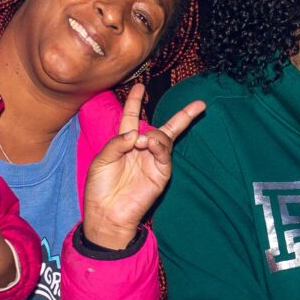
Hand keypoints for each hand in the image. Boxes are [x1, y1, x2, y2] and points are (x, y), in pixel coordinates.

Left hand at [80, 83, 204, 252]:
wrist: (107, 213)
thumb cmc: (99, 188)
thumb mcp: (101, 160)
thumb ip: (117, 142)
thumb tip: (138, 133)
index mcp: (124, 143)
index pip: (132, 117)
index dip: (135, 101)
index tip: (140, 86)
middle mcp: (141, 150)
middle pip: (163, 127)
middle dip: (182, 116)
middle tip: (199, 104)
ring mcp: (153, 161)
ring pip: (164, 138)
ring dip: (154, 135)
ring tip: (142, 142)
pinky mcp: (160, 173)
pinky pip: (164, 153)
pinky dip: (158, 145)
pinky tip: (149, 144)